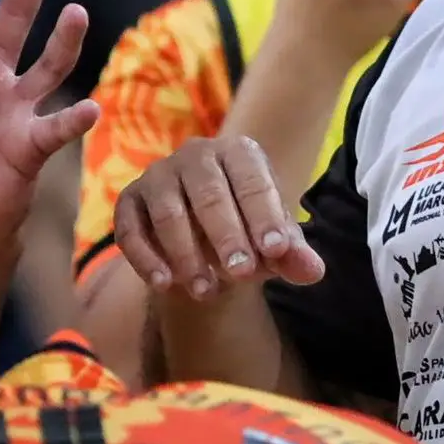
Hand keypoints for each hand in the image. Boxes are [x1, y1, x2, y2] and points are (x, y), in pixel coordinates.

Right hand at [115, 138, 323, 298]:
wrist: (204, 239)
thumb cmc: (248, 231)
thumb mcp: (273, 243)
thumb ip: (292, 253)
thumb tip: (314, 271)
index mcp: (240, 153)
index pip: (253, 182)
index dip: (265, 216)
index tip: (276, 251)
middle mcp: (197, 155)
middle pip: (209, 194)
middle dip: (227, 236)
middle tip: (243, 274)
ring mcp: (159, 175)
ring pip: (169, 212)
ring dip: (187, 254)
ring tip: (206, 290)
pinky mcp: (129, 200)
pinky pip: (130, 228)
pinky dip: (145, 257)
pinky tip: (163, 284)